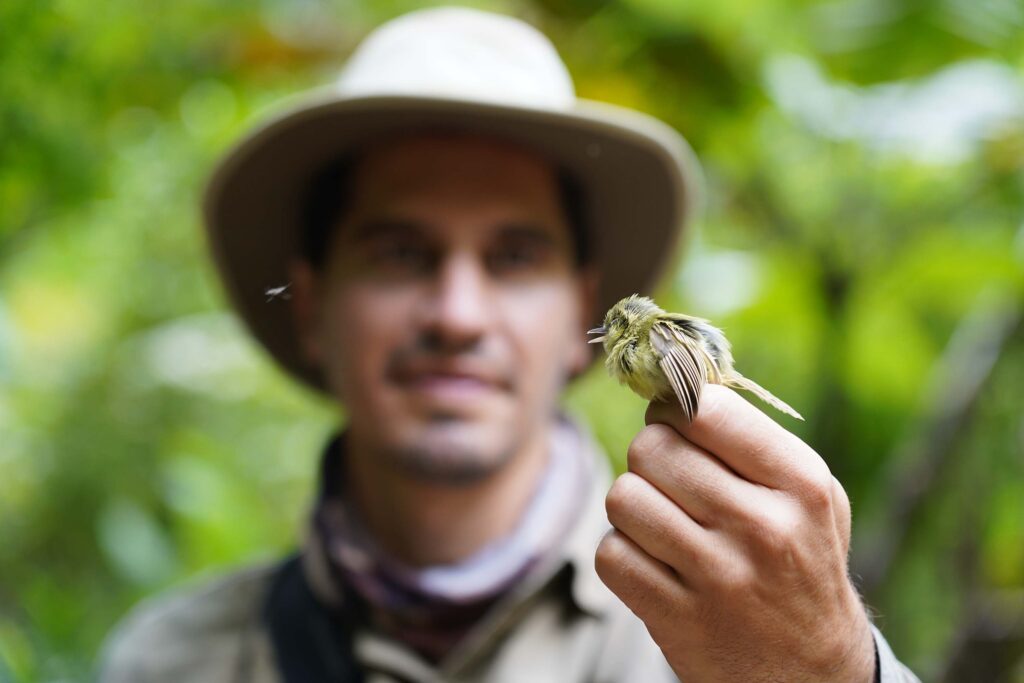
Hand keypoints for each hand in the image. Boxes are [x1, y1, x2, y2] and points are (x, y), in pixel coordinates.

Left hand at [595, 385, 875, 682]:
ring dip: (634, 507)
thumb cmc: (801, 562)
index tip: (678, 423)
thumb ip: (750, 437)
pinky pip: (611, 554)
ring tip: (664, 524)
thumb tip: (674, 379)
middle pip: (652, 449)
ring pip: (624, 497)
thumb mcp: (808, 495)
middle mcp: (763, 527)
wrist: (811, 674)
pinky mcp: (676, 618)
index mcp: (801, 484)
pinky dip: (623, 554)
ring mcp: (718, 577)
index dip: (676, 409)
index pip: (705, 409)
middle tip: (671, 481)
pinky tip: (655, 564)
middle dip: (652, 458)